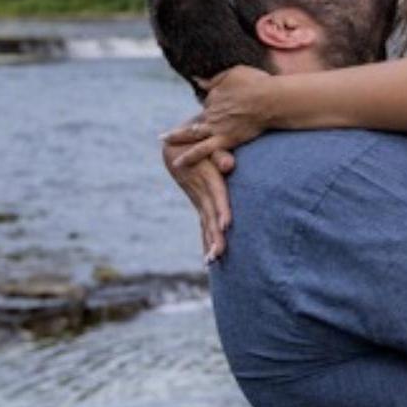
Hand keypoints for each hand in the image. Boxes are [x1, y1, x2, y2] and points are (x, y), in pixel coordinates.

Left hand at [162, 64, 275, 170]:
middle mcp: (211, 111)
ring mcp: (216, 126)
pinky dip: (189, 157)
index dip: (211, 109)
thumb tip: (196, 79)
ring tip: (164, 142)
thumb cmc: (256, 83)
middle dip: (179, 129)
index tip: (214, 114)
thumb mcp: (233, 73)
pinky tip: (177, 164)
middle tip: (164, 136)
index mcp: (214, 95)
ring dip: (176, 137)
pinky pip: (202, 150)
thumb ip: (214, 79)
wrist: (269, 99)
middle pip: (193, 120)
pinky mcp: (224, 139)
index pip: (208, 104)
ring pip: (191, 134)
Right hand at [162, 131, 235, 261]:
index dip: (220, 209)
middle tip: (218, 254)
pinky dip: (205, 242)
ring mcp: (199, 202)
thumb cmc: (200, 144)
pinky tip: (209, 262)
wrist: (177, 148)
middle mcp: (201, 194)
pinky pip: (203, 227)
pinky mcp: (199, 206)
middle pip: (210, 217)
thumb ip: (220, 155)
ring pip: (206, 225)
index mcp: (206, 178)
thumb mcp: (208, 145)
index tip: (225, 224)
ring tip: (212, 262)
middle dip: (214, 236)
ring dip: (209, 244)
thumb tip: (229, 165)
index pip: (216, 196)